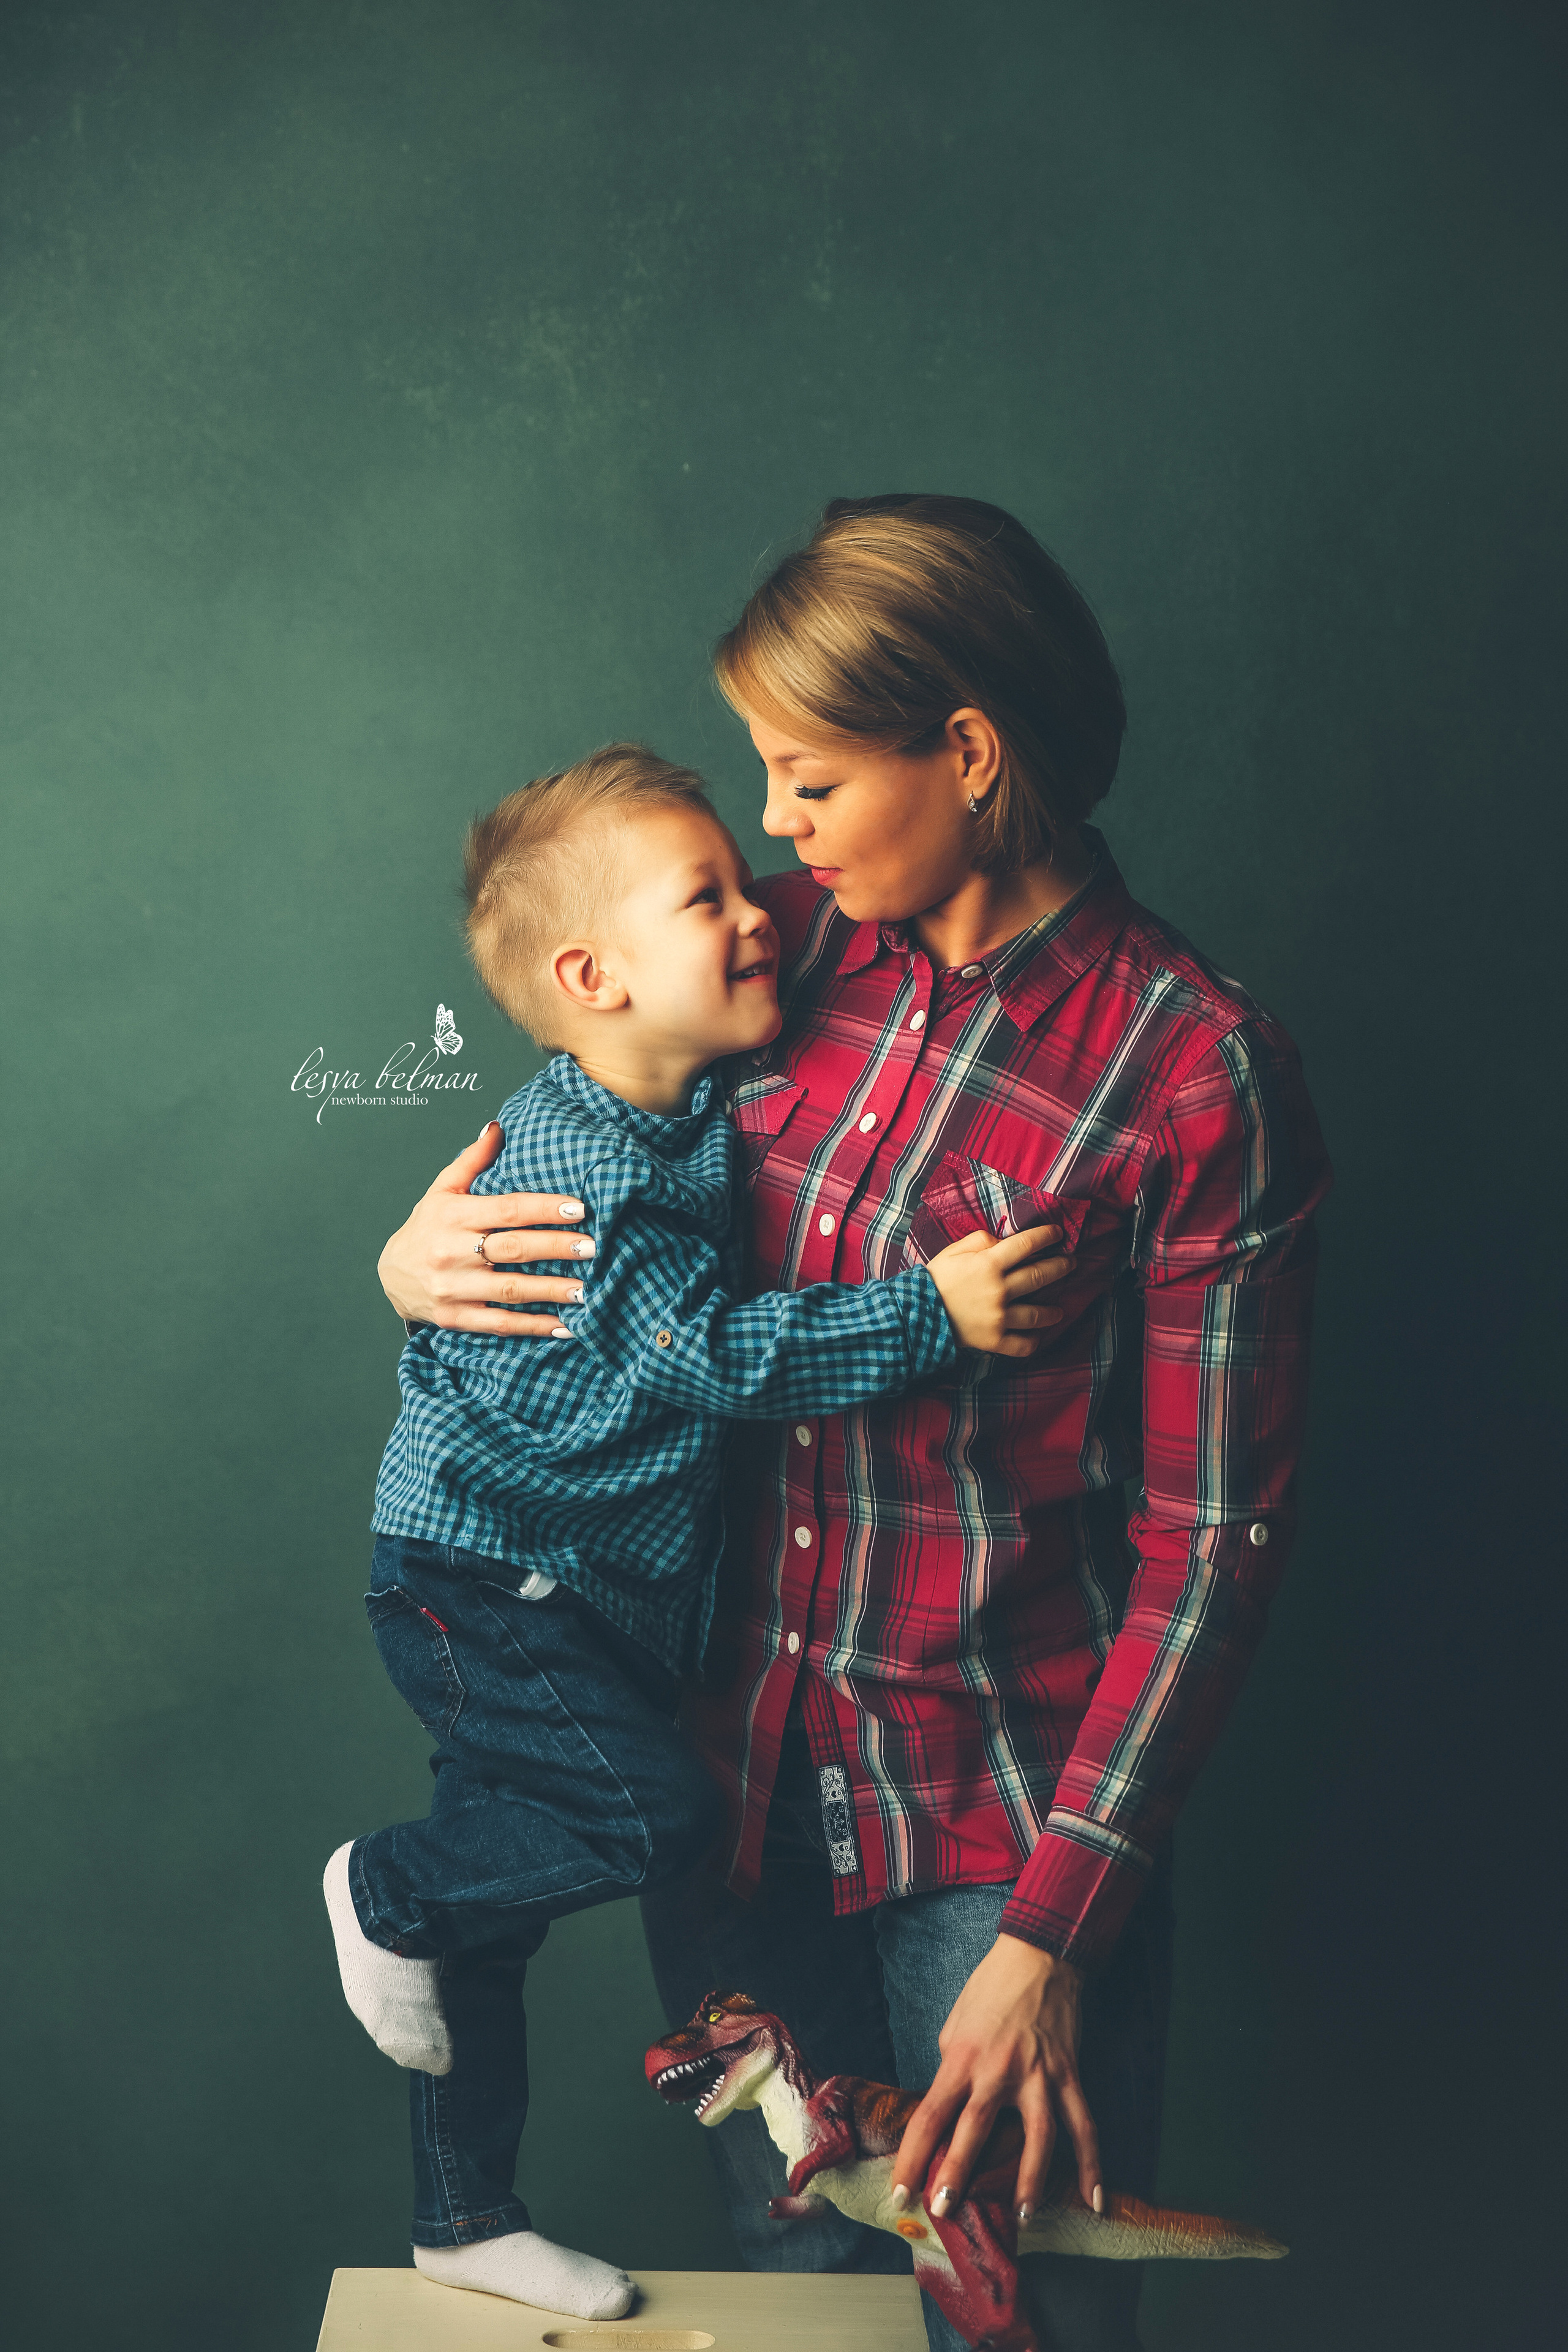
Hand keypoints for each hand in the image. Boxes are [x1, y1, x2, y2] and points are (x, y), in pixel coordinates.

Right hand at [377, 1123, 595, 1335]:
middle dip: (556, 1248)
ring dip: (552, 1291)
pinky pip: (499, 1324)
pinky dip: (533, 1327)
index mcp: (453, 1216)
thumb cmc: (427, 1226)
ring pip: (510, 1290)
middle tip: (593, 1247)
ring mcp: (453, 1288)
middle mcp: (452, 1252)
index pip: (507, 1210)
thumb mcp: (442, 1190)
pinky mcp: (455, 1318)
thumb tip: (499, 1126)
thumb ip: (472, 1160)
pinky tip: (565, 1326)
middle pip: (513, 1249)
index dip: (544, 1208)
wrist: (391, 1276)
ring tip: (588, 1290)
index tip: (579, 1208)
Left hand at [891, 1933, 1101, 2224]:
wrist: (1037, 1957)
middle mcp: (997, 2069)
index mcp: (961, 2058)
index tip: (901, 2192)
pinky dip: (1091, 2162)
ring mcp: (1037, 2073)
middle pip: (975, 2129)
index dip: (912, 2157)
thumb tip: (949, 2109)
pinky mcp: (1067, 2073)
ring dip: (1030, 2179)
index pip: (930, 2115)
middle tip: (945, 2210)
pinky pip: (1083, 2124)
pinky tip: (1094, 2198)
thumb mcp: (954, 2027)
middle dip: (958, 2172)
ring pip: (1037, 2135)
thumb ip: (952, 2070)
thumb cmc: (989, 1991)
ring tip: (1024, 2216)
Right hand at [925, 1224, 1072, 1356]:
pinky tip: (1038, 1336)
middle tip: (1071, 1263)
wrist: (916, 1315)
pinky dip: (1034, 1341)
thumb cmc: (936, 1279)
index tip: (1058, 1234)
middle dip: (1060, 1267)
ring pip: (1038, 1314)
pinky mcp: (995, 1340)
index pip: (1027, 1244)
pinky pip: (1024, 1344)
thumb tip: (1005, 1241)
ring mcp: (999, 1317)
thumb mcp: (954, 1250)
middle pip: (1039, 1276)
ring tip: (1059, 1309)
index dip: (1047, 1236)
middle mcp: (999, 1290)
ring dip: (1053, 1310)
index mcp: (989, 1264)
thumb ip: (982, 1240)